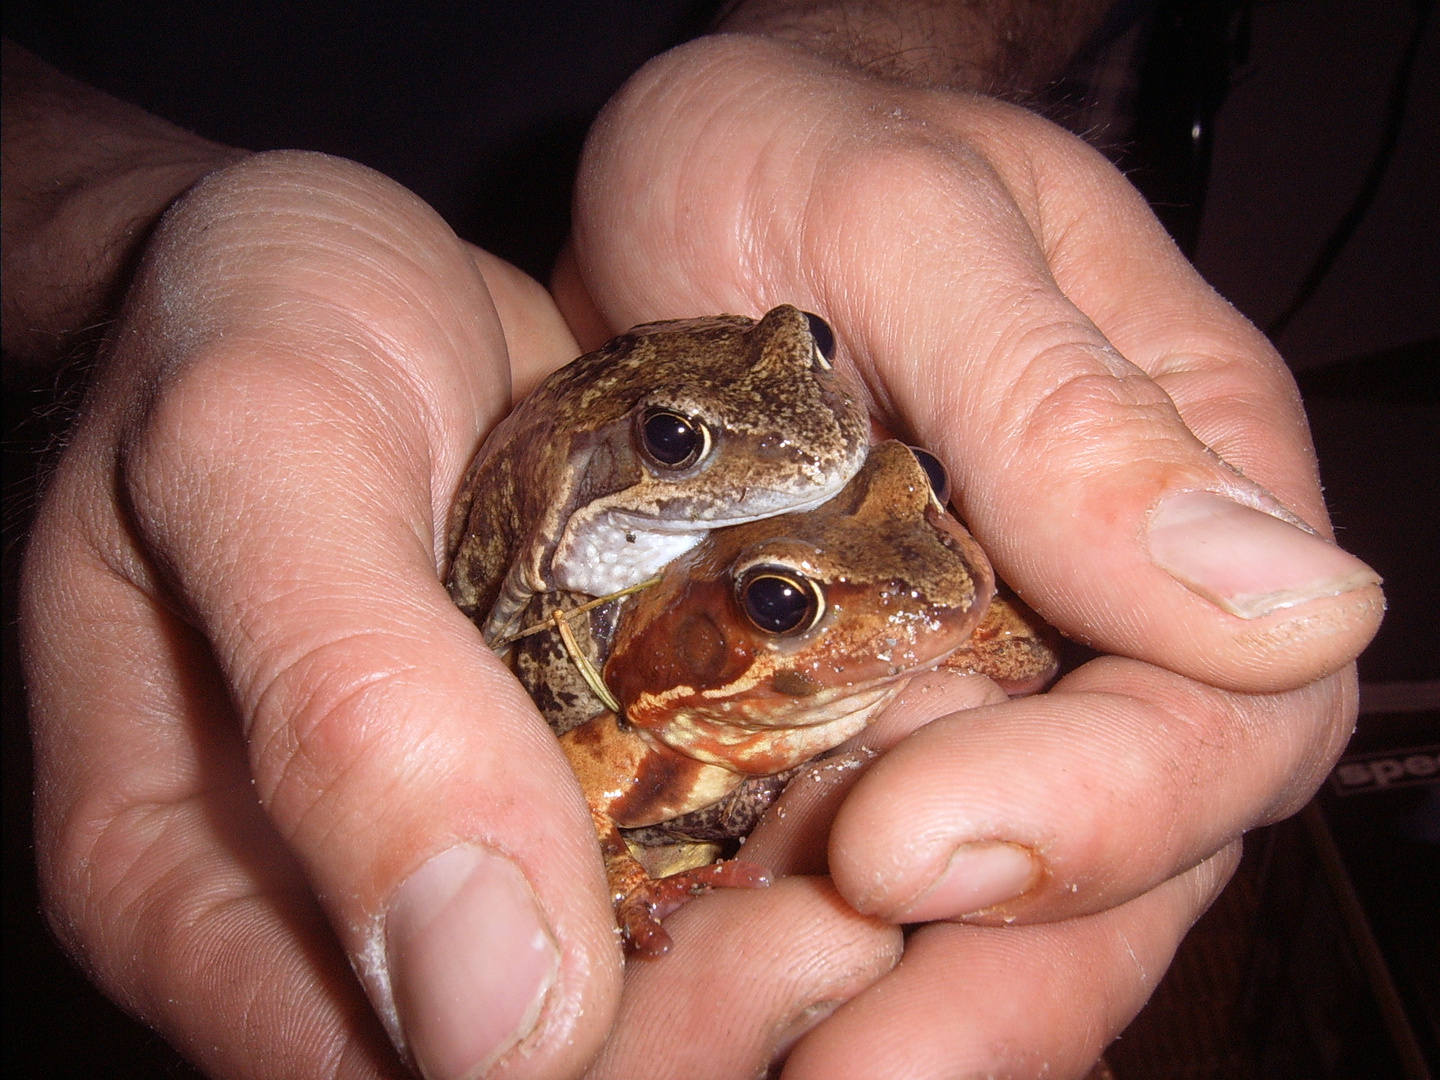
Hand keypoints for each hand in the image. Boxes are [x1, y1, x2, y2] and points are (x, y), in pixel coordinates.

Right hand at [17, 142, 911, 1079]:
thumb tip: (494, 1024)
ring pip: (652, 960)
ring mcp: (483, 821)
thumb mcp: (258, 455)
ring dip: (812, 917)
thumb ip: (347, 716)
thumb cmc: (239, 319)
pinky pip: (698, 830)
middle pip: (566, 1050)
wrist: (312, 248)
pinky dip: (817, 808)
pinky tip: (920, 749)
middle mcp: (362, 893)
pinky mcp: (575, 742)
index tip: (789, 949)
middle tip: (892, 888)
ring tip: (927, 820)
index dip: (621, 1060)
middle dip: (744, 1005)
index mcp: (208, 887)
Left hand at [556, 33, 1383, 1076]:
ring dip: (899, 1012)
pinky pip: (850, 861)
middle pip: (1124, 854)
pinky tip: (697, 1007)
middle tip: (831, 1072)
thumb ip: (1076, 404)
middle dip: (1000, 977)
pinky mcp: (839, 711)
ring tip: (758, 1078)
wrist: (694, 166)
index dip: (1103, 806)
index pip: (1221, 708)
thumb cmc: (806, 146)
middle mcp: (1095, 615)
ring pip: (996, 896)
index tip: (913, 843)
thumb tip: (1296, 606)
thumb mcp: (914, 223)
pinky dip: (786, 952)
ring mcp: (969, 678)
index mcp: (1173, 492)